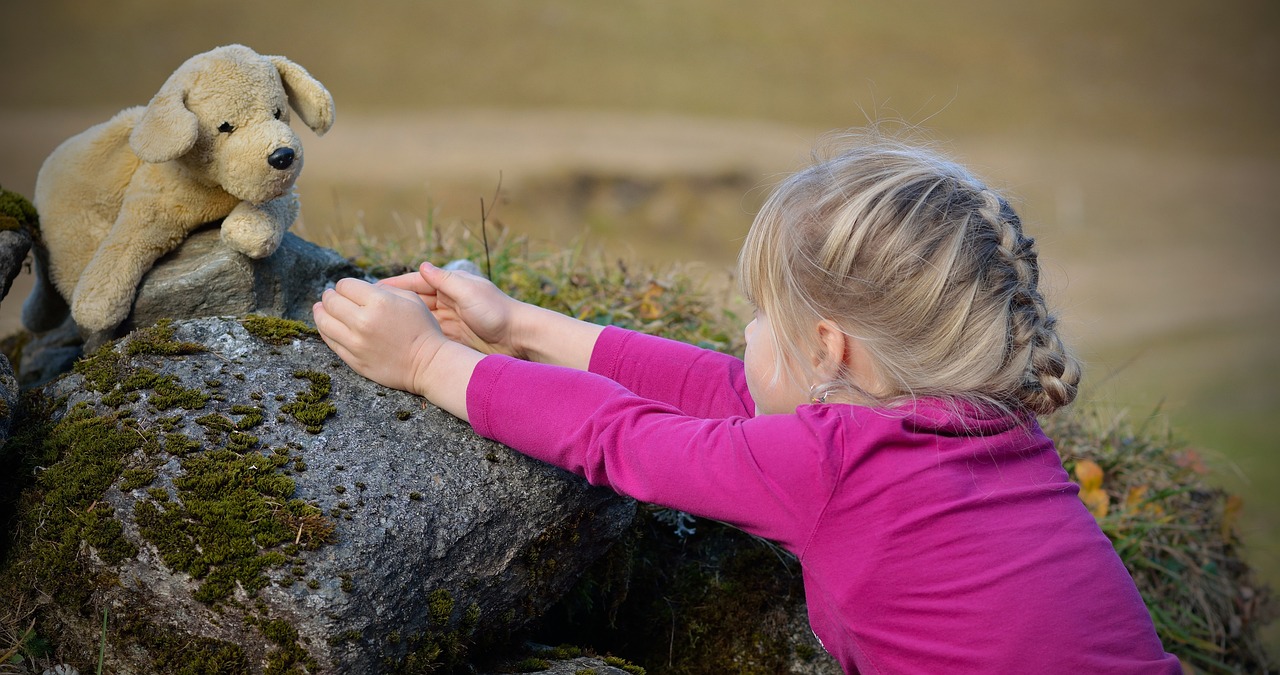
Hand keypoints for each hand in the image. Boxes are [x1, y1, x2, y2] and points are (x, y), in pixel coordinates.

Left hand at [312, 278, 446, 395]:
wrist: (428, 364)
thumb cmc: (423, 329)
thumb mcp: (411, 299)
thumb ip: (385, 289)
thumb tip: (363, 288)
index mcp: (379, 302)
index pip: (345, 285)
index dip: (345, 285)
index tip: (348, 289)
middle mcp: (363, 321)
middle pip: (331, 302)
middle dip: (330, 296)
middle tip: (330, 296)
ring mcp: (356, 343)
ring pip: (324, 322)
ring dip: (320, 312)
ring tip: (320, 308)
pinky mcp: (353, 360)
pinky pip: (330, 342)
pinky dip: (325, 331)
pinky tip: (327, 325)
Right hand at [378, 262, 527, 357]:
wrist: (519, 338)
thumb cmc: (497, 311)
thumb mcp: (470, 293)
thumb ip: (446, 281)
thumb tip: (423, 265)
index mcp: (451, 286)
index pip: (416, 283)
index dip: (394, 286)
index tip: (372, 289)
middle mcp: (448, 302)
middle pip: (413, 302)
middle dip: (392, 305)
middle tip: (365, 309)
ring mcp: (449, 321)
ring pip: (418, 320)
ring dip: (400, 322)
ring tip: (375, 326)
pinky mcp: (453, 339)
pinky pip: (428, 335)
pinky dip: (414, 336)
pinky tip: (396, 342)